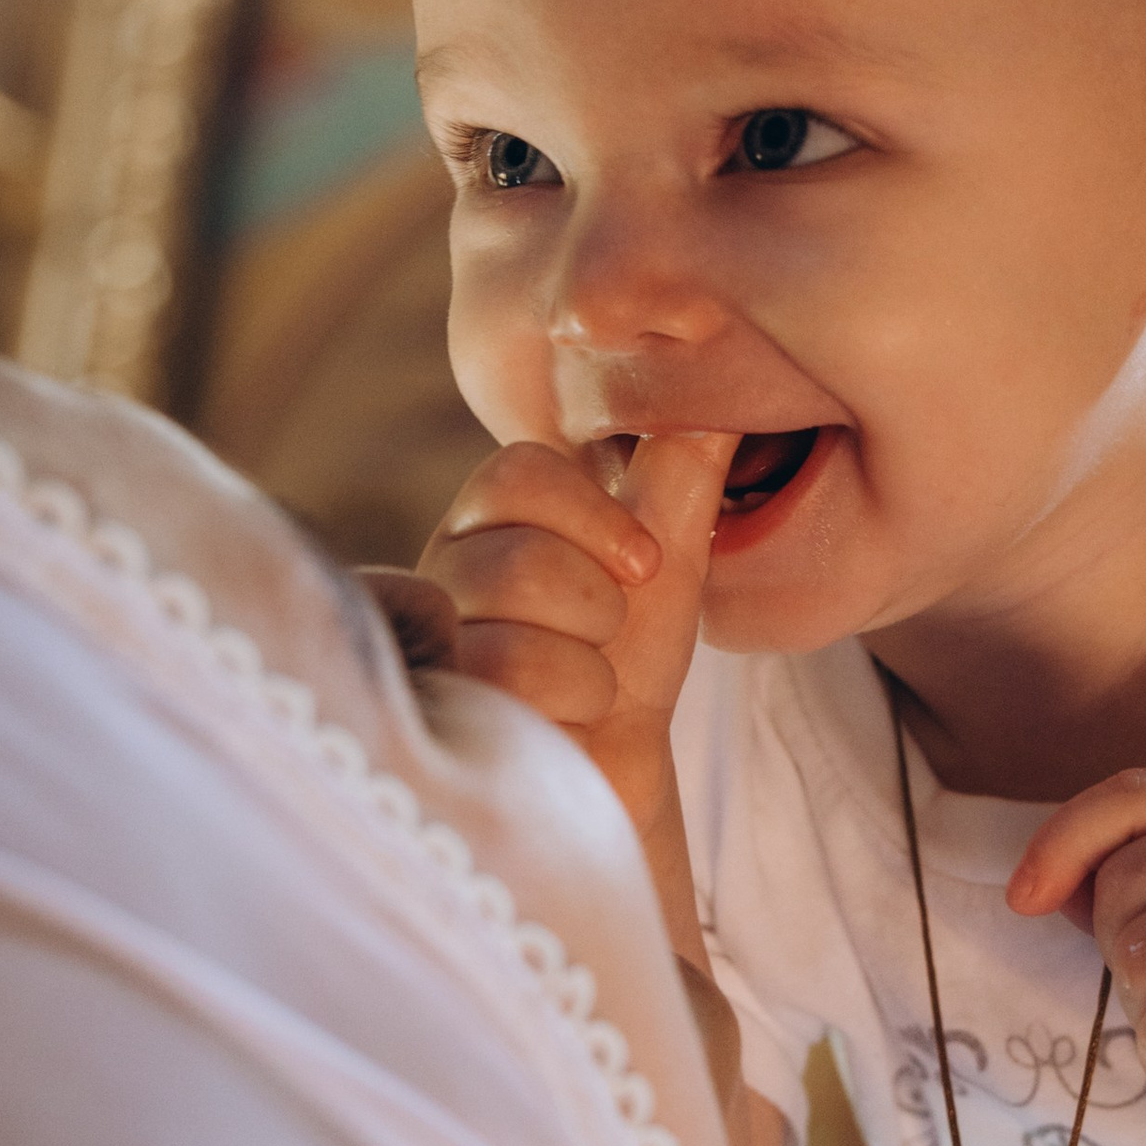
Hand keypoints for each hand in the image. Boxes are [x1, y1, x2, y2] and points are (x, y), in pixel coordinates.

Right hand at [408, 430, 734, 849]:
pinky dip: (572, 707)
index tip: (644, 564)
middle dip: (599, 611)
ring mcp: (425, 644)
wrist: (615, 763)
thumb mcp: (669, 548)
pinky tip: (561, 723)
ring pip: (518, 631)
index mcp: (489, 518)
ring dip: (590, 669)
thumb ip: (682, 464)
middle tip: (602, 639)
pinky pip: (512, 686)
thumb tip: (720, 381)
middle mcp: (438, 570)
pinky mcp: (431, 708)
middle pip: (524, 560)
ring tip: (582, 686)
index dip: (596, 516)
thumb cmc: (631, 654)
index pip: (518, 471)